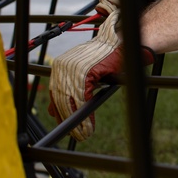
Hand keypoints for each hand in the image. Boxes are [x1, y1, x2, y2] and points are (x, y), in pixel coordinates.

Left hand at [48, 10, 154, 140]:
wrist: (121, 43)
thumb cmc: (106, 57)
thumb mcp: (85, 71)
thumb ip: (72, 86)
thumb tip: (55, 110)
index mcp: (61, 65)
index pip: (55, 93)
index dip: (59, 112)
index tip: (64, 125)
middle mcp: (64, 66)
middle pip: (61, 99)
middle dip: (67, 120)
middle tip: (77, 134)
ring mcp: (73, 69)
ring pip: (70, 101)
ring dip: (77, 121)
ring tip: (83, 134)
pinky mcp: (86, 72)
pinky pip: (82, 99)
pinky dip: (85, 114)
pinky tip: (89, 125)